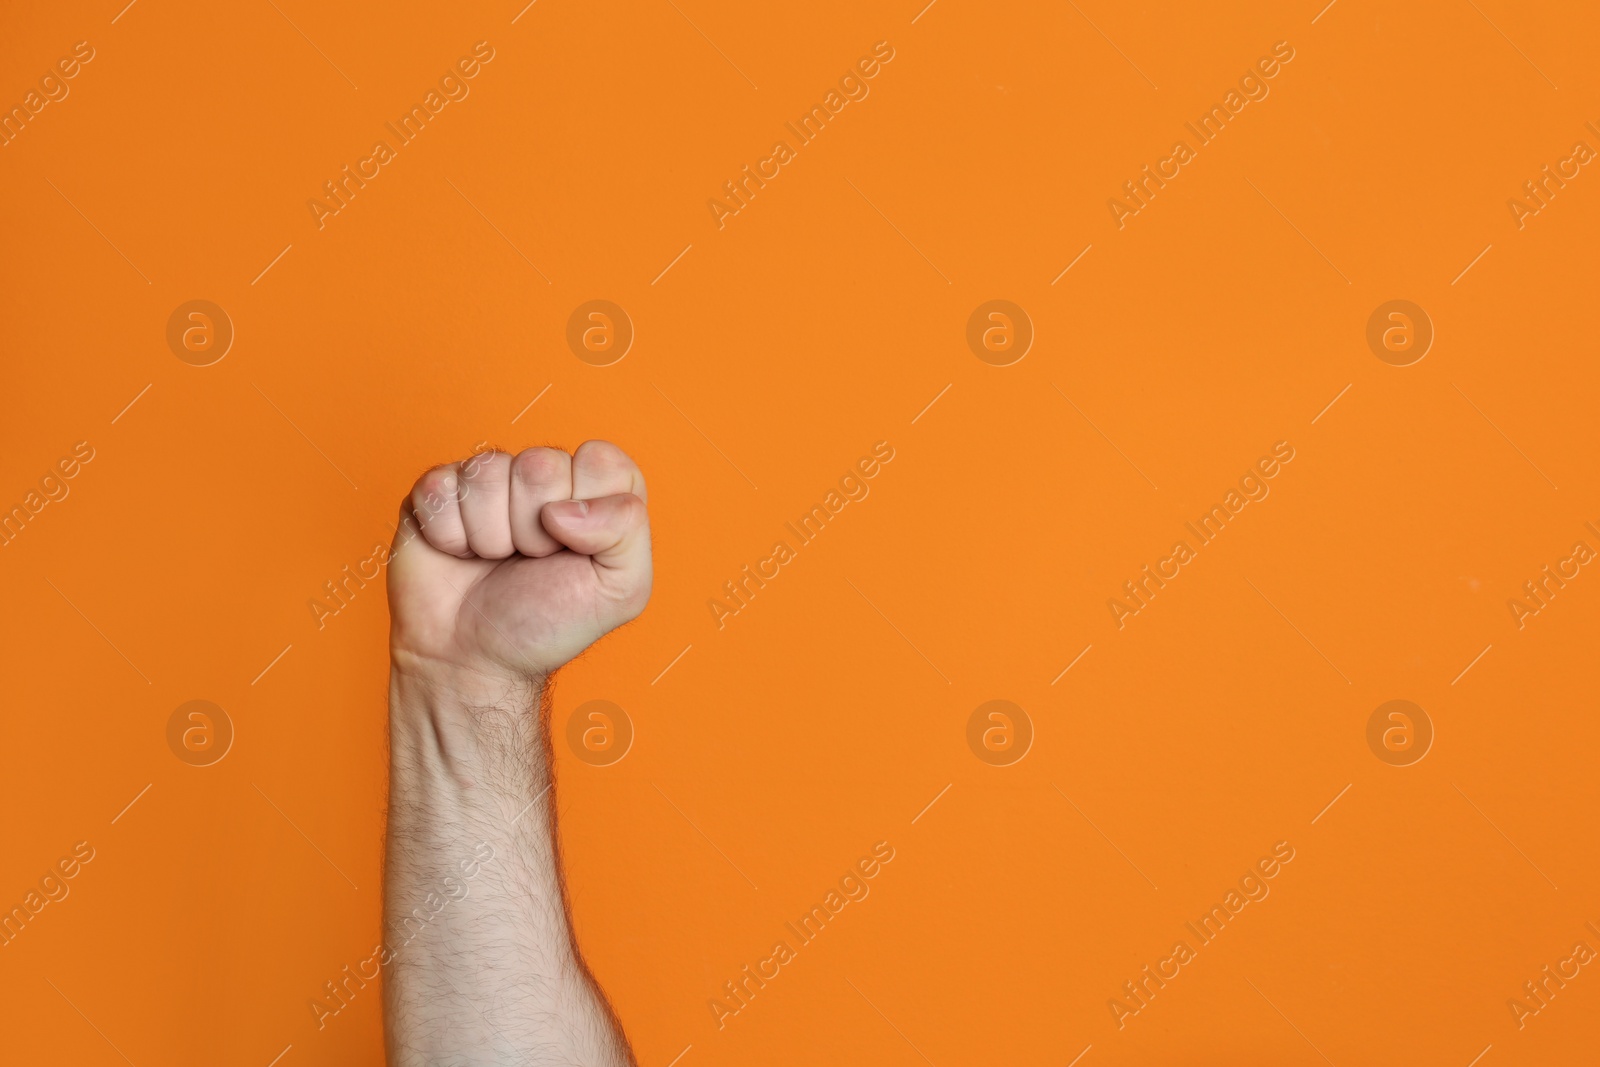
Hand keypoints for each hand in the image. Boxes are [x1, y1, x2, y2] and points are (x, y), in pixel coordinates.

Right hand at [387, 441, 651, 686]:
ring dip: (490, 535)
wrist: (474, 660)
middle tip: (530, 560)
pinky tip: (459, 554)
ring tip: (494, 560)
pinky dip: (449, 535)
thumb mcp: (621, 591)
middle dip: (535, 528)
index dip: (588, 509)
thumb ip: (627, 530)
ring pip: (487, 472)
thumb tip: (562, 507)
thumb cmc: (547, 625)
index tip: (576, 550)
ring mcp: (488, 480)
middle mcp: (543, 477)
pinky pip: (441, 487)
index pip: (600, 459)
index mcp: (596, 490)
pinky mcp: (438, 489)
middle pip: (540, 464)